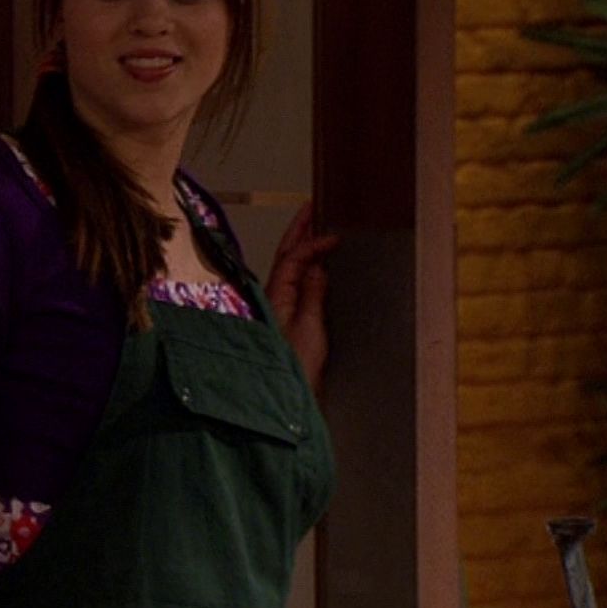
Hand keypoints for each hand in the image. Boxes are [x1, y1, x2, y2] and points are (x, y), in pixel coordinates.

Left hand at [267, 200, 339, 394]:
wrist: (290, 398)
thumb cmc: (296, 368)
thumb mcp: (310, 327)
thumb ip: (313, 294)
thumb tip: (317, 266)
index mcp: (276, 297)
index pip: (292, 259)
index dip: (311, 243)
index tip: (332, 235)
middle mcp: (273, 300)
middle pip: (285, 258)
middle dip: (298, 233)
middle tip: (311, 209)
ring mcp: (279, 310)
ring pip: (289, 270)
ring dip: (301, 249)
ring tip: (314, 228)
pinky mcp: (288, 322)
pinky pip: (295, 286)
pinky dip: (305, 269)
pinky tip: (317, 266)